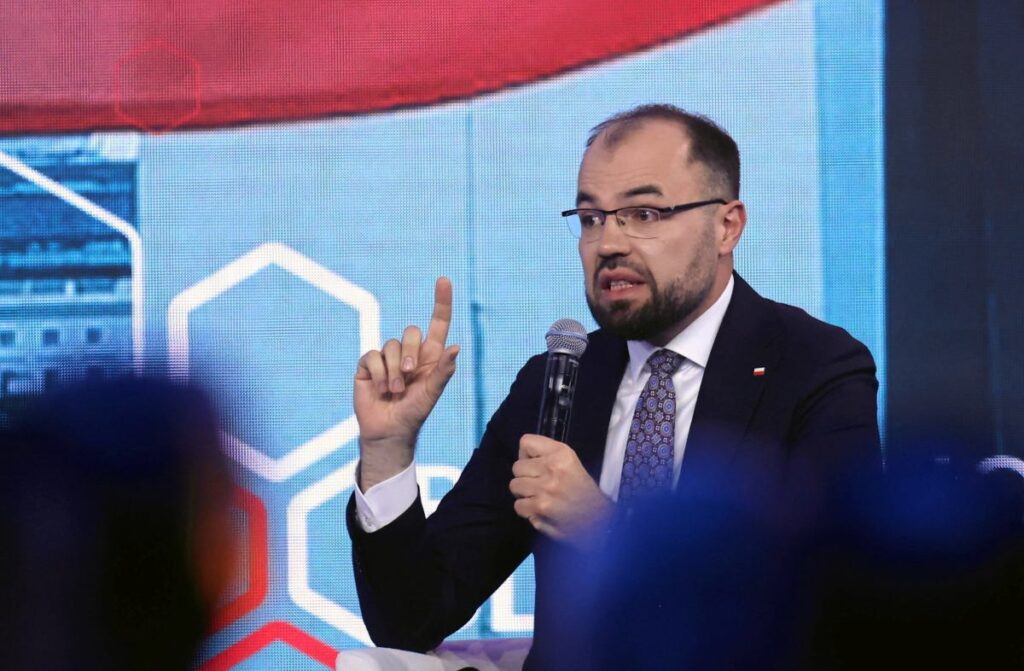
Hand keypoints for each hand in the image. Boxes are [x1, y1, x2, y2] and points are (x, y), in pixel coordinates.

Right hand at [355, 277, 459, 489]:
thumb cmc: (414, 413)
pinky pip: (373, 355)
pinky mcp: (368, 365)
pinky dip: (378, 373)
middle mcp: (410, 353)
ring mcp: (388, 358)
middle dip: (411, 352)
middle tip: (410, 374)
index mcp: (430, 356)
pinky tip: (379, 389)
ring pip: (391, 345)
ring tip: (395, 391)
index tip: (444, 280)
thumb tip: (456, 347)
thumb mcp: (432, 394)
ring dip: (393, 371)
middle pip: (411, 332)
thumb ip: (443, 371)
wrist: (388, 431)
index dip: (441, 302)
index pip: (438, 323)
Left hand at [510, 434, 613, 547]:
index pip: (526, 442)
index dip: (527, 456)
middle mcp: (552, 467)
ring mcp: (545, 488)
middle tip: (539, 485)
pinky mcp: (540, 508)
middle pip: (517, 467)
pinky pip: (518, 505)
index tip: (535, 465)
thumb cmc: (584, 491)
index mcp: (562, 453)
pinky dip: (527, 510)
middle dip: (525, 477)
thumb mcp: (571, 463)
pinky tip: (540, 511)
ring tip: (540, 498)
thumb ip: (548, 456)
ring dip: (525, 494)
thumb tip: (523, 458)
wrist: (599, 520)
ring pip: (514, 486)